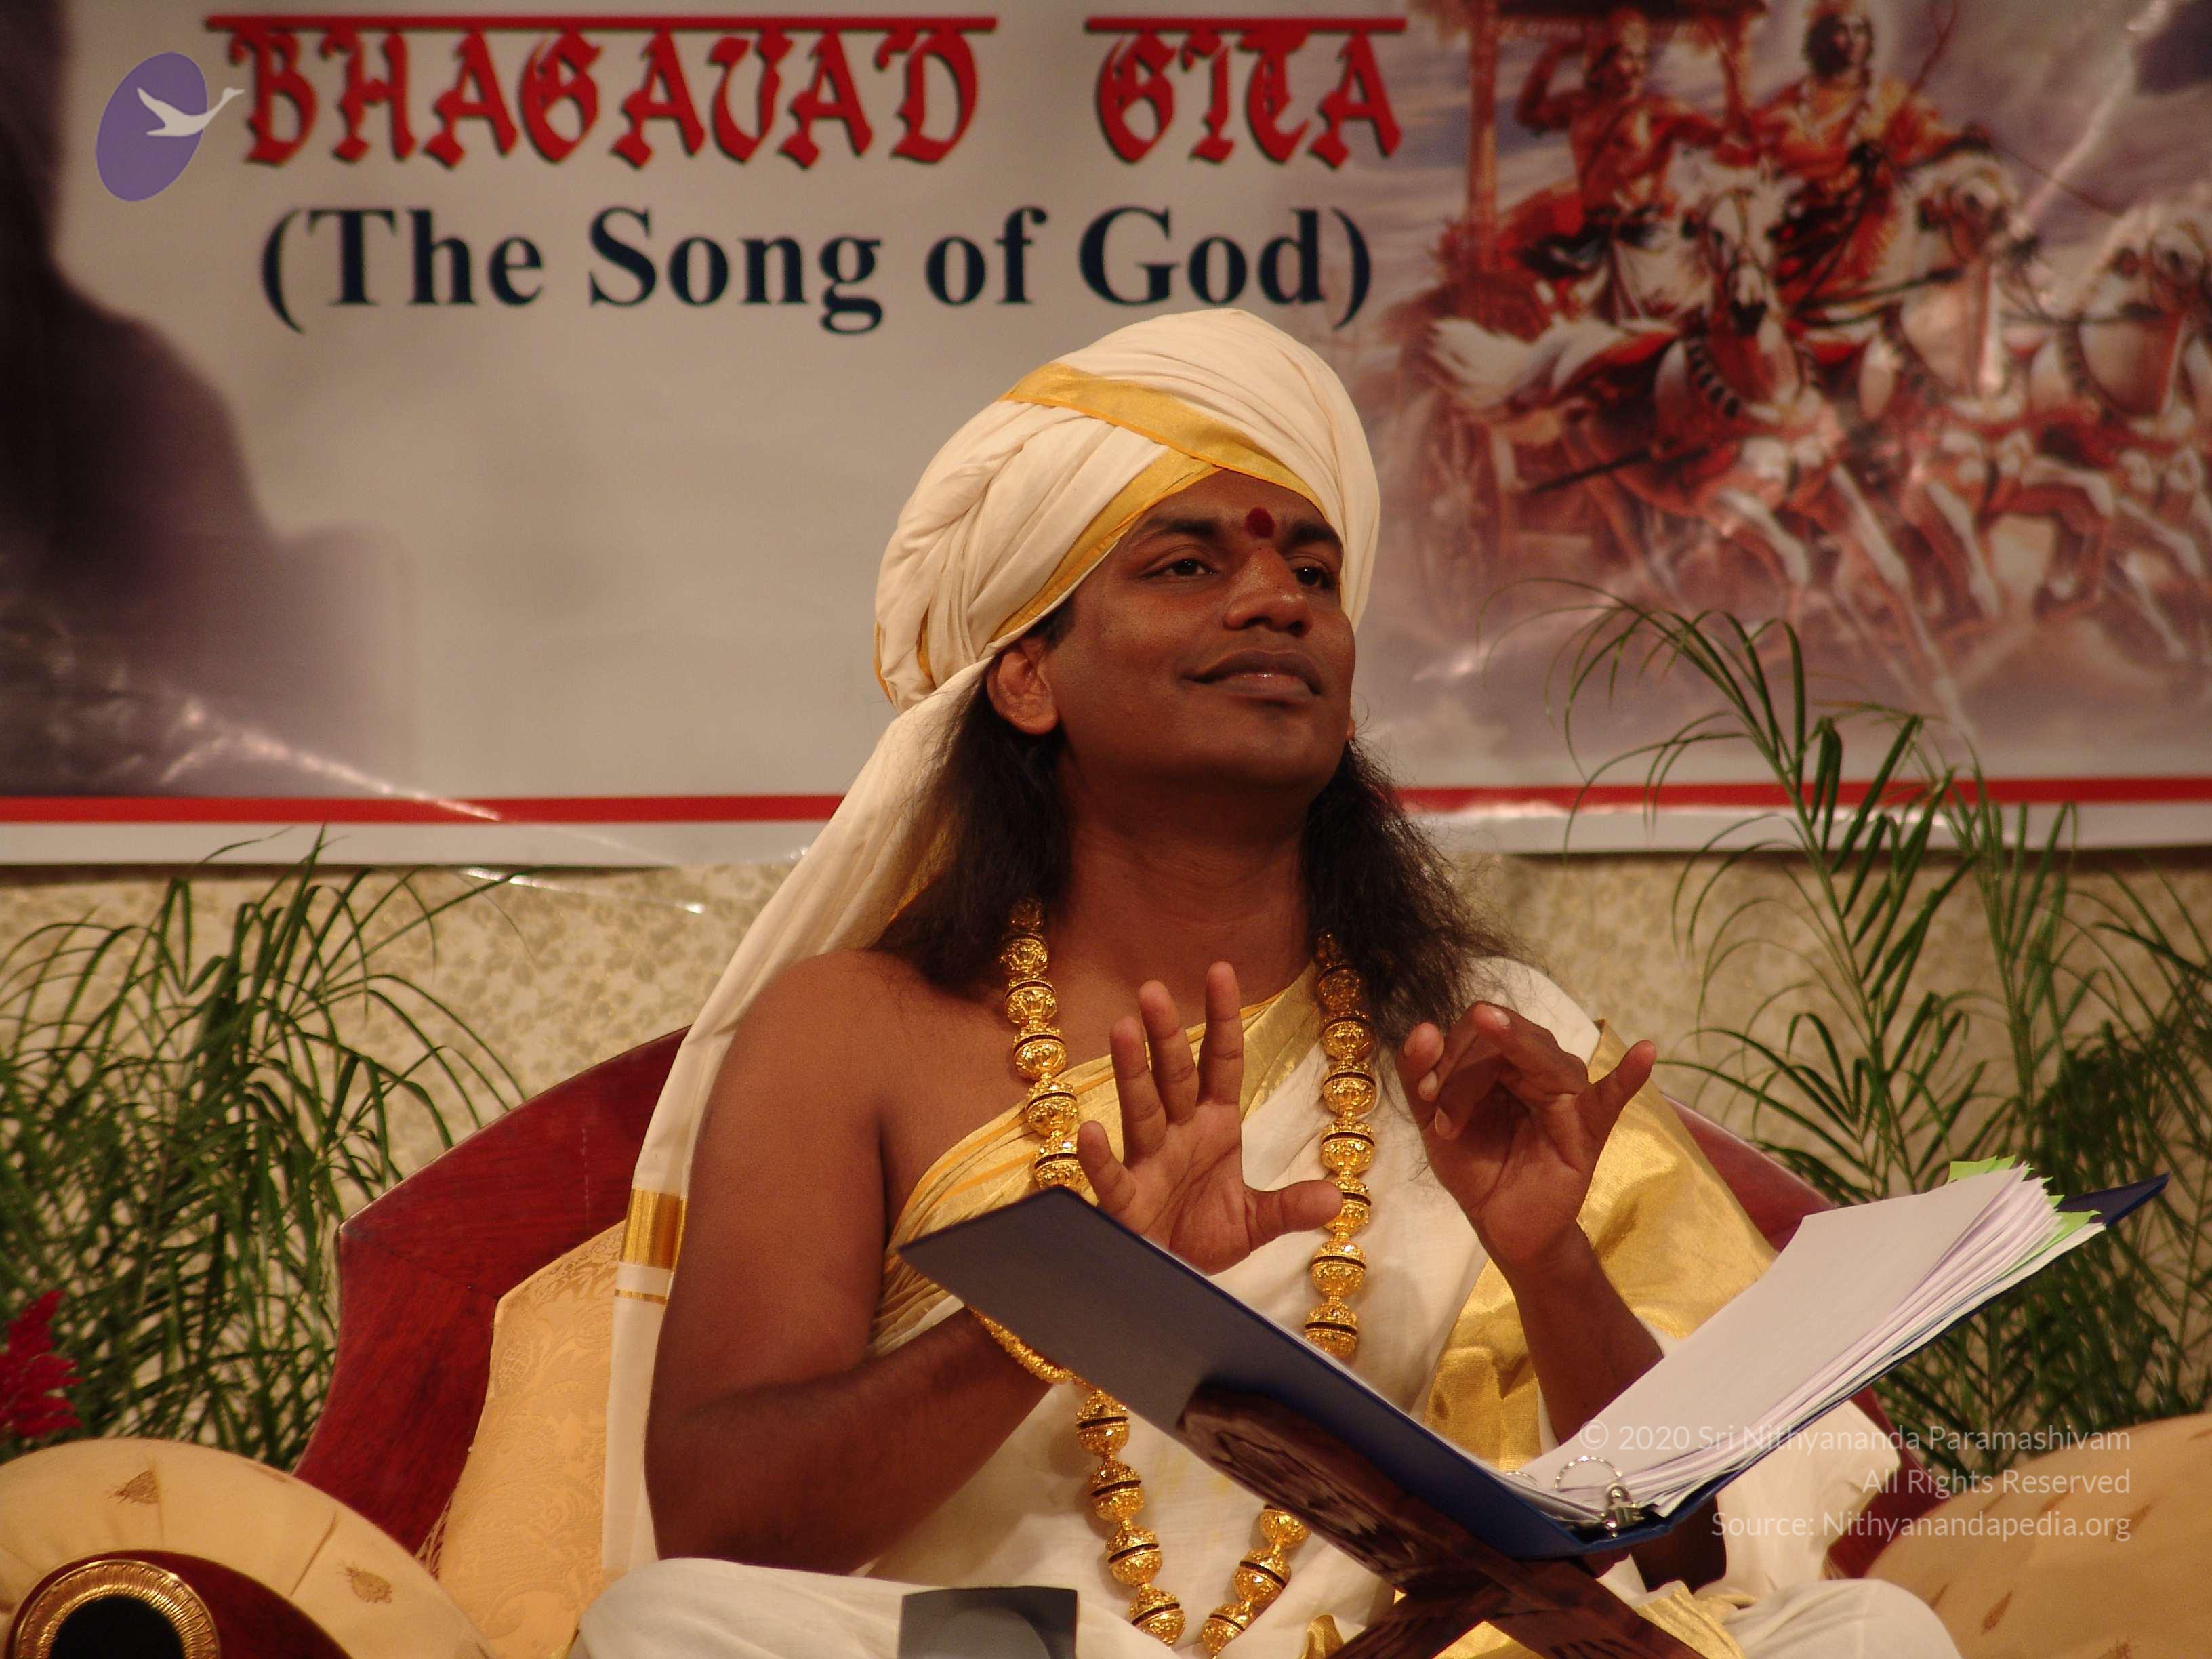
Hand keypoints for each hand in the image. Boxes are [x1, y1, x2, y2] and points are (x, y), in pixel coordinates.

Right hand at [1076, 963, 1341, 1274]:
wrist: (1172, 1283)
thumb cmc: (1206, 1236)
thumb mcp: (1256, 1222)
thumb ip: (1291, 1207)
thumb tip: (1338, 1199)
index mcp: (1214, 1126)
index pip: (1220, 1064)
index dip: (1222, 1020)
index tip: (1220, 970)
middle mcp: (1178, 1134)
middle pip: (1174, 1077)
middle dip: (1167, 1035)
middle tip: (1154, 990)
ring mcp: (1149, 1164)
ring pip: (1141, 1110)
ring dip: (1132, 1072)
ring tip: (1122, 1029)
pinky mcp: (1127, 1203)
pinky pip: (1112, 1175)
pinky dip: (1098, 1156)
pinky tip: (1088, 1129)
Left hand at [1395, 1002, 1653, 1279]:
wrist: (1500, 1225)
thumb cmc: (1474, 1165)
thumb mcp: (1431, 1119)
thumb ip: (1419, 1074)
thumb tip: (1424, 1027)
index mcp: (1506, 1056)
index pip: (1477, 1028)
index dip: (1443, 1054)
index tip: (1423, 1097)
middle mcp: (1541, 1064)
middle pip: (1501, 1037)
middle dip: (1457, 1075)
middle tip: (1438, 1122)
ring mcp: (1568, 1093)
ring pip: (1534, 1059)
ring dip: (1475, 1087)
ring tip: (1450, 1126)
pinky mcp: (1587, 1128)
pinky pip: (1610, 1098)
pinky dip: (1628, 1075)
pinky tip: (1644, 1052)